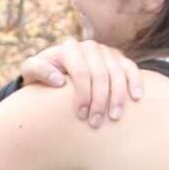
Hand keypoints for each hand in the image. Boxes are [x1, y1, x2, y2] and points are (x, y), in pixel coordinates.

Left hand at [20, 39, 141, 126]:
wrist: (56, 71)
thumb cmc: (43, 76)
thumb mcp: (32, 72)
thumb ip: (37, 70)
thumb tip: (59, 80)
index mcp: (68, 49)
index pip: (80, 72)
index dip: (82, 95)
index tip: (81, 116)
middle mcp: (89, 46)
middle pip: (100, 74)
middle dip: (100, 100)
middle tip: (96, 123)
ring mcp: (106, 51)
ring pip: (117, 72)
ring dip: (118, 96)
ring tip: (115, 117)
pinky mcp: (119, 58)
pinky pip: (131, 68)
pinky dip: (135, 81)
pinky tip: (136, 98)